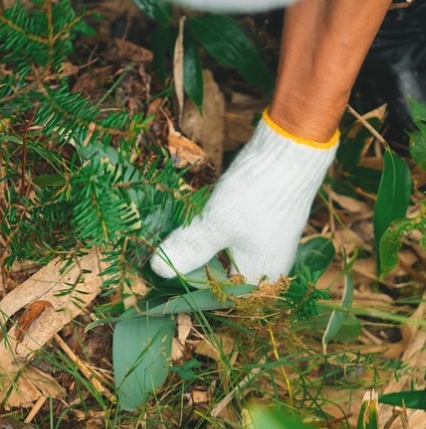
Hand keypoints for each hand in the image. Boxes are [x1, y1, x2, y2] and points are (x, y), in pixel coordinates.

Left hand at [150, 112, 337, 283]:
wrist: (290, 153)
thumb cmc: (255, 196)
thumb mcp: (215, 224)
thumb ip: (188, 249)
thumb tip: (157, 270)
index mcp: (258, 279)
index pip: (213, 293)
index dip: (183, 282)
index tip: (156, 268)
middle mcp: (264, 267)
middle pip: (216, 274)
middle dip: (189, 262)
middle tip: (157, 250)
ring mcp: (262, 244)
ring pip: (219, 253)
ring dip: (196, 245)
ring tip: (168, 235)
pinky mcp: (257, 224)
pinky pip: (226, 237)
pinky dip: (207, 231)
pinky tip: (189, 221)